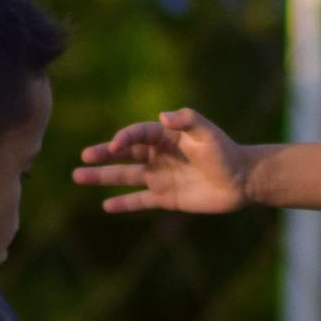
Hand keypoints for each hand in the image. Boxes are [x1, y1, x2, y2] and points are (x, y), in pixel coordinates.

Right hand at [75, 110, 260, 214]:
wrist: (241, 180)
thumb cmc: (225, 152)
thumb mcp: (208, 133)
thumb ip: (187, 121)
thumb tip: (163, 115)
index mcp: (166, 136)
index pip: (138, 135)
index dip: (125, 138)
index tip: (115, 145)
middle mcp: (158, 156)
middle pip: (125, 154)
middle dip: (103, 154)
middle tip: (83, 156)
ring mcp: (160, 177)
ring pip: (125, 176)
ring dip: (103, 177)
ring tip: (78, 176)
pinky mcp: (165, 198)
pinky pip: (140, 201)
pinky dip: (123, 203)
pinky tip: (105, 205)